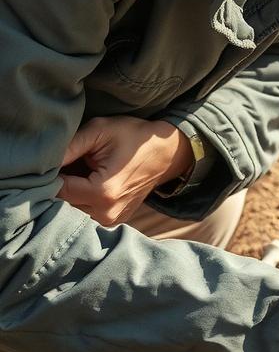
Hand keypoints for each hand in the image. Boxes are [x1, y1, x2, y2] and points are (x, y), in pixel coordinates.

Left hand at [59, 116, 193, 224]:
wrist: (167, 152)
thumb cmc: (133, 137)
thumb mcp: (100, 130)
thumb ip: (69, 146)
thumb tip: (39, 160)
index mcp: (102, 192)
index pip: (56, 191)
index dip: (49, 175)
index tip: (54, 161)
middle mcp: (106, 213)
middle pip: (61, 205)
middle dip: (58, 186)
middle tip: (68, 164)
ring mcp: (111, 220)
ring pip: (71, 212)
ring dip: (69, 195)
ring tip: (79, 173)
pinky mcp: (114, 221)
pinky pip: (85, 214)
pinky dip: (81, 200)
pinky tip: (88, 183)